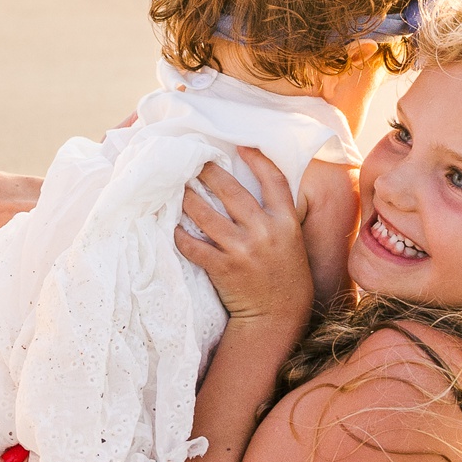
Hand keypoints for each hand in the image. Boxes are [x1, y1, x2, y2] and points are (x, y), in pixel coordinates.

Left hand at [174, 147, 314, 337]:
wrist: (278, 317)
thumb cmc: (284, 275)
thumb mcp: (291, 241)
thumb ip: (275, 216)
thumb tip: (250, 188)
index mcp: (286, 222)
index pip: (274, 180)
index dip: (257, 159)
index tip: (240, 145)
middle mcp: (265, 232)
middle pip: (231, 191)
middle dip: (208, 172)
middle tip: (193, 160)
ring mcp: (243, 250)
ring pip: (206, 215)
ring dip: (188, 199)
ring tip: (177, 188)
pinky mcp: (223, 268)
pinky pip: (193, 245)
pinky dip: (179, 236)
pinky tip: (170, 227)